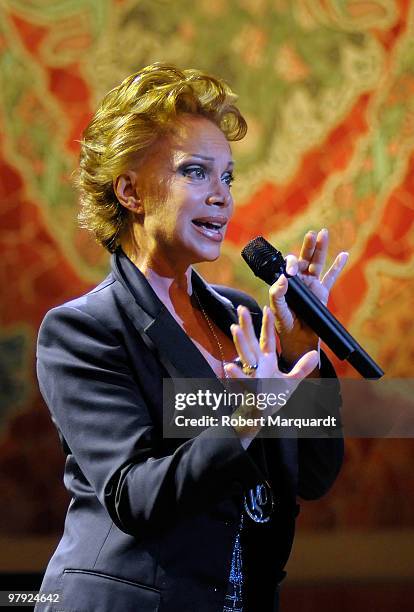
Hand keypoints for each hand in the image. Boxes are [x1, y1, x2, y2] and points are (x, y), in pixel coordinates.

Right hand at [224, 305, 318, 447]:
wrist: (259, 415)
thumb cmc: (272, 396)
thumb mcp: (291, 381)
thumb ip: (302, 368)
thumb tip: (313, 354)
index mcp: (266, 360)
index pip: (266, 338)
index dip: (267, 324)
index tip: (267, 308)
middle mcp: (257, 364)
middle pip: (251, 341)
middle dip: (246, 325)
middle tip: (241, 308)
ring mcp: (252, 375)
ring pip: (244, 356)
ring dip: (240, 342)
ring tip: (234, 328)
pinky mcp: (250, 388)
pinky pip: (242, 380)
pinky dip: (236, 374)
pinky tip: (229, 366)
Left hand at [269, 228, 347, 366]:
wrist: (298, 339)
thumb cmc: (284, 325)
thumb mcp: (278, 311)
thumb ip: (277, 295)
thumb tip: (283, 278)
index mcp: (286, 282)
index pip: (289, 266)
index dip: (291, 263)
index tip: (291, 269)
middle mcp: (299, 280)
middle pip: (304, 258)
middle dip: (308, 246)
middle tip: (311, 234)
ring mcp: (312, 285)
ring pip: (318, 263)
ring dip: (321, 249)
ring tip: (324, 233)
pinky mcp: (322, 292)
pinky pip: (331, 277)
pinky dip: (338, 266)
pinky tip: (343, 254)